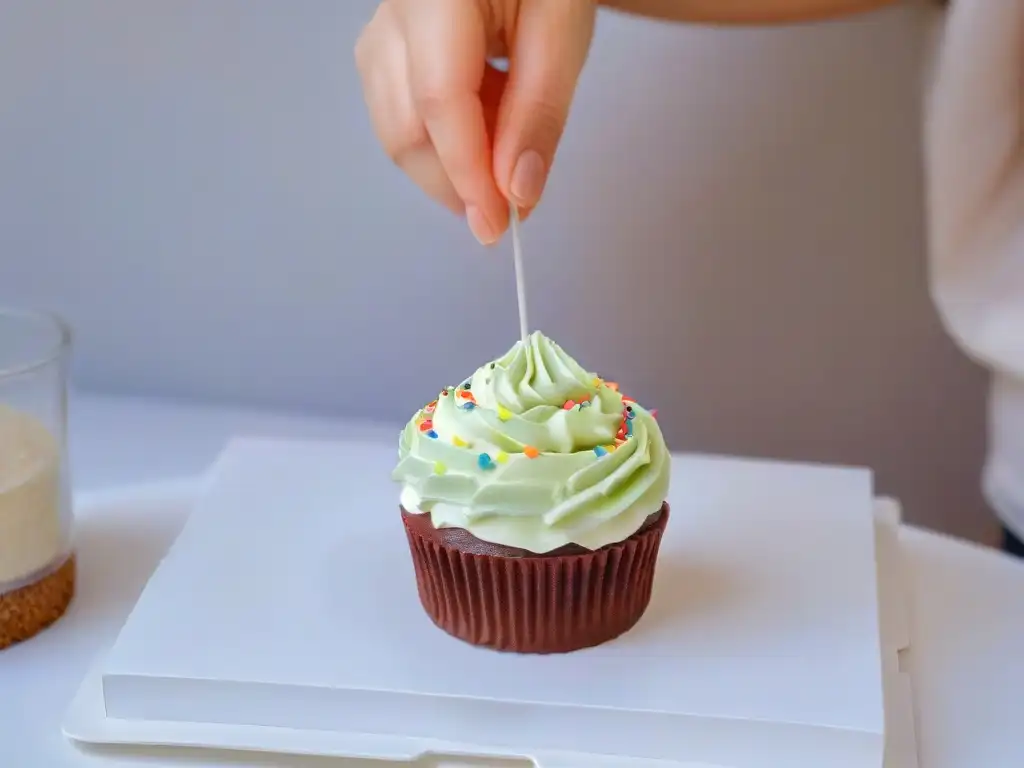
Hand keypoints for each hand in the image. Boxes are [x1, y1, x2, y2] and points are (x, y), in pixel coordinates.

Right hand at [355, 0, 596, 244]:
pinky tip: (484, 128)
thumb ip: (538, 115)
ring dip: (450, 166)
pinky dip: (443, 143)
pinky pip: (399, 117)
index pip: (439, 101)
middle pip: (406, 127)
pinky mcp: (381, 50)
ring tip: (503, 152)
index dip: (468, 173)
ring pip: (395, 131)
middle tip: (508, 209)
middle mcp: (392, 10)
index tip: (498, 225)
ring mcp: (378, 31)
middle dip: (456, 183)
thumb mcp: (562, 34)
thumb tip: (516, 193)